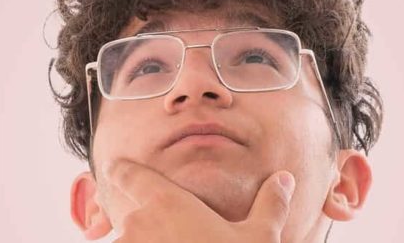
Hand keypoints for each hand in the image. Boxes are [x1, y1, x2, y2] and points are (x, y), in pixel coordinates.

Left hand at [107, 158, 296, 242]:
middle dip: (150, 226)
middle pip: (134, 215)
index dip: (124, 170)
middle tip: (178, 237)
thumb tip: (285, 179)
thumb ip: (270, 205)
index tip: (119, 168)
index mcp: (167, 202)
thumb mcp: (260, 238)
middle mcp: (138, 224)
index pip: (129, 174)